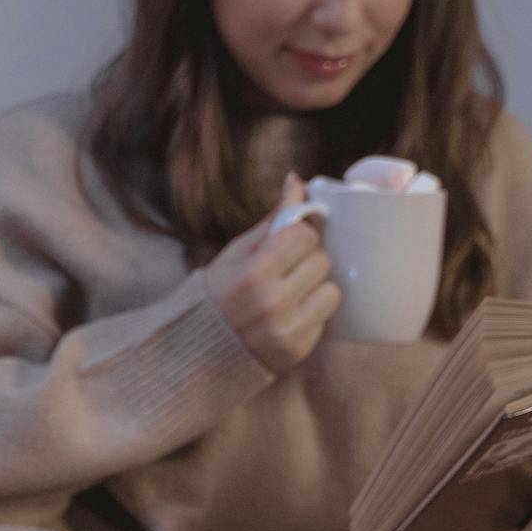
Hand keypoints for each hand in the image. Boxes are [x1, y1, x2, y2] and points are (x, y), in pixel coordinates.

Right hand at [207, 174, 340, 373]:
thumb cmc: (218, 293)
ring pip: (331, 292)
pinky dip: (311, 315)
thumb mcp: (237, 252)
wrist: (200, 350)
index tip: (284, 246)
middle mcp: (273, 302)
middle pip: (321, 261)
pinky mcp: (298, 350)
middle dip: (306, 262)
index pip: (305, 236)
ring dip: (315, 289)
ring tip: (291, 295)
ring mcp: (287, 330)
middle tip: (285, 272)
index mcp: (254, 273)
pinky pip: (325, 320)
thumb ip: (272, 220)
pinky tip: (288, 317)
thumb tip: (296, 181)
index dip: (297, 237)